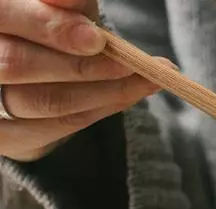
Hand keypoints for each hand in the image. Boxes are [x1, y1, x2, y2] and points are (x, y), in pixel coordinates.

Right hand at [0, 0, 170, 161]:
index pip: (4, 17)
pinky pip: (57, 127)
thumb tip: (73, 1)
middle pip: (18, 64)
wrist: (37, 64)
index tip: (97, 38)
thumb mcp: (55, 5)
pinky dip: (101, 109)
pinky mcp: (8, 136)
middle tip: (132, 63)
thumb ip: (65, 1)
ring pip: (45, 101)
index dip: (49, 28)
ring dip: (105, 91)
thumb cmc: (46, 26)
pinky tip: (131, 94)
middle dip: (83, 65)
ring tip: (148, 79)